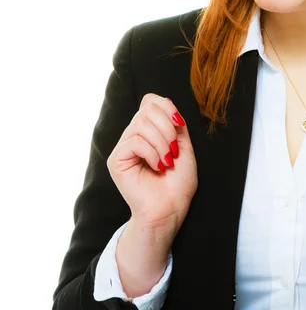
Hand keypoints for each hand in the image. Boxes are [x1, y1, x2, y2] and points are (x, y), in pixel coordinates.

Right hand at [107, 93, 197, 234]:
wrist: (171, 208)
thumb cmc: (179, 182)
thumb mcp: (183, 145)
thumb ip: (175, 124)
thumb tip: (166, 104)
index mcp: (150, 130)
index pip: (149, 101)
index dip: (166, 106)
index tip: (180, 124)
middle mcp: (134, 135)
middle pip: (147, 109)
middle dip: (168, 128)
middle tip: (175, 151)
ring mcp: (124, 147)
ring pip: (141, 124)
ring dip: (162, 142)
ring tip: (168, 161)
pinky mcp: (116, 160)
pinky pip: (135, 141)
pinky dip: (152, 152)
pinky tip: (157, 167)